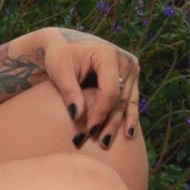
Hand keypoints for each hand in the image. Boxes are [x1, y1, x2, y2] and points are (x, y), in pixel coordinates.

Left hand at [30, 27, 140, 149]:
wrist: (65, 45)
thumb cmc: (59, 56)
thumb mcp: (60, 70)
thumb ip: (69, 91)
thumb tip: (76, 115)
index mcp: (108, 54)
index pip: (109, 91)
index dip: (100, 112)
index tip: (89, 130)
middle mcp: (125, 61)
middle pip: (119, 99)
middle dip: (108, 122)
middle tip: (99, 144)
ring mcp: (131, 69)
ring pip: (125, 103)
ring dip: (117, 124)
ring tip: (107, 143)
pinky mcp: (131, 78)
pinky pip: (131, 101)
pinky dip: (128, 117)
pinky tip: (129, 134)